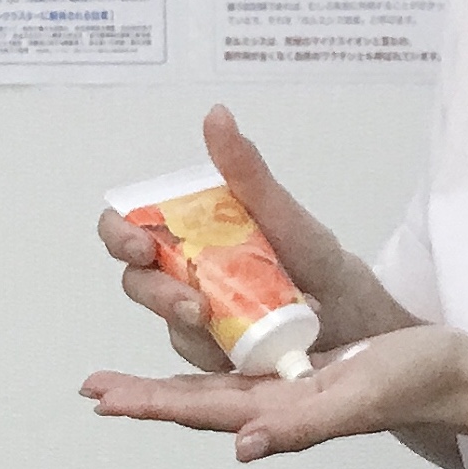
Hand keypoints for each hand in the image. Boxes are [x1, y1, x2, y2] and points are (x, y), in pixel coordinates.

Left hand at [82, 324, 467, 462]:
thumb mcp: (358, 398)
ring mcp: (288, 391)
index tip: (103, 398)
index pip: (200, 410)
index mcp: (280, 412)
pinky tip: (194, 357)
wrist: (454, 376)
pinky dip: (207, 367)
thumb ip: (302, 427)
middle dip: (143, 396)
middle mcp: (275, 406)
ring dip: (165, 387)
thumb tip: (241, 447)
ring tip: (122, 382)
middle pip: (194, 403)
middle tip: (92, 387)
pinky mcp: (304, 373)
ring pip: (212, 390)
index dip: (150, 403)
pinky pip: (243, 369)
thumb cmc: (413, 382)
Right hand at [94, 106, 414, 372]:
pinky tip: (248, 344)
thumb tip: (217, 113)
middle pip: (137, 280)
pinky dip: (217, 350)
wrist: (349, 311)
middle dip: (156, 293)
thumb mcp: (280, 210)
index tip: (140, 243)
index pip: (126, 226)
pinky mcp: (211, 353)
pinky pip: (196, 355)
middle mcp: (180, 271)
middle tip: (192, 303)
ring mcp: (192, 314)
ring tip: (227, 323)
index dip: (118, 233)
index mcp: (187, 230)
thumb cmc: (312, 255)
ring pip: (164, 322)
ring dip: (187, 324)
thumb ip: (245, 169)